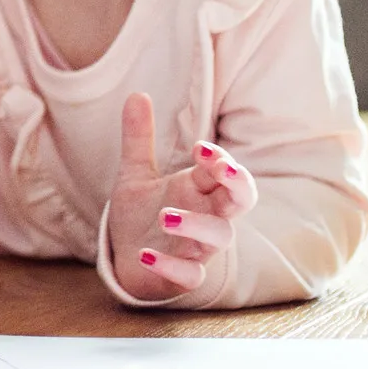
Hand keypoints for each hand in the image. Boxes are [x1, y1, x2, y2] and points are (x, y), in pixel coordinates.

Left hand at [107, 92, 256, 298]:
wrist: (127, 258)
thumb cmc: (142, 214)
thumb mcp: (136, 173)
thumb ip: (138, 138)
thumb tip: (137, 94)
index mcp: (199, 188)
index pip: (226, 172)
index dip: (221, 160)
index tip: (200, 148)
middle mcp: (206, 216)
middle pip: (240, 201)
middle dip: (237, 184)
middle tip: (221, 168)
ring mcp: (197, 247)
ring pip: (218, 237)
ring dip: (196, 225)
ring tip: (166, 216)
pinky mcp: (181, 275)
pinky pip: (189, 274)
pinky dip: (171, 266)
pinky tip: (145, 255)